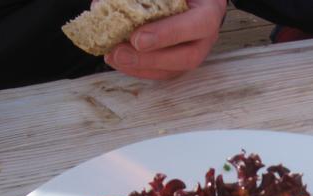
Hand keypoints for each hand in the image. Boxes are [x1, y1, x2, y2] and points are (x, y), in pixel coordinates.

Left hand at [104, 0, 226, 79]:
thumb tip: (103, 5)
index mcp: (209, 10)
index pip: (198, 25)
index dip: (168, 34)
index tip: (138, 39)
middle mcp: (206, 35)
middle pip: (187, 56)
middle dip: (151, 58)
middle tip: (120, 53)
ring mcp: (195, 50)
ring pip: (174, 70)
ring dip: (141, 67)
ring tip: (114, 57)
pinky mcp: (180, 61)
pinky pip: (162, 72)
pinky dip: (139, 69)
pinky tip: (119, 61)